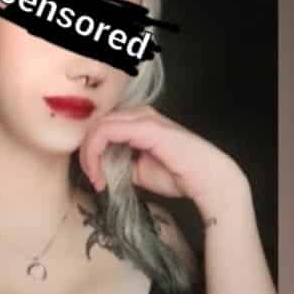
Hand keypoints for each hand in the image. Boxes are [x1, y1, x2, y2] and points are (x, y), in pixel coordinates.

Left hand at [78, 105, 248, 216]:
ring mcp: (142, 117)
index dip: (90, 153)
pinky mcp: (144, 126)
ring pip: (98, 127)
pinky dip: (95, 154)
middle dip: (86, 155)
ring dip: (89, 155)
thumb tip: (100, 166)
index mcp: (138, 121)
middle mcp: (139, 114)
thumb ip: (119, 163)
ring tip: (96, 179)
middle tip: (93, 180)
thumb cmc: (178, 175)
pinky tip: (99, 174)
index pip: (102, 128)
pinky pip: (106, 132)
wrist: (206, 179)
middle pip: (97, 125)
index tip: (95, 180)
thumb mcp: (138, 171)